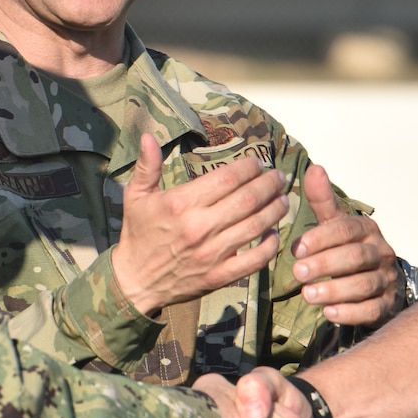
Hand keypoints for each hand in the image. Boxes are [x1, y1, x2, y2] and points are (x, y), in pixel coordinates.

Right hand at [112, 137, 290, 316]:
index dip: (248, 168)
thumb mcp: (135, 196)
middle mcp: (200, 227)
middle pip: (247, 199)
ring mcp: (212, 254)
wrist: (135, 281)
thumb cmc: (137, 234)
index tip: (257, 163)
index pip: (227, 179)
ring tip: (283, 199)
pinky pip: (254, 260)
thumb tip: (148, 136)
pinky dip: (270, 246)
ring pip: (256, 226)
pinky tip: (275, 233)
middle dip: (268, 184)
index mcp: (181, 204)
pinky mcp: (219, 276)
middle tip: (278, 177)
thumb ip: (147, 166)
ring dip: (275, 210)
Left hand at [290, 164, 400, 325]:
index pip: (345, 230)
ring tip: (307, 295)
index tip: (296, 249)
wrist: (381, 282)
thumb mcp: (335, 224)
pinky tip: (328, 314)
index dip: (321, 238)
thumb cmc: (348, 248)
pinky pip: (372, 310)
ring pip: (364, 285)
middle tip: (297, 273)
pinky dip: (350, 313)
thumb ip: (323, 201)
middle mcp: (381, 252)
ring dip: (334, 290)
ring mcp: (387, 280)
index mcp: (367, 229)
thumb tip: (315, 169)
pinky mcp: (387, 305)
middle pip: (355, 257)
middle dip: (325, 264)